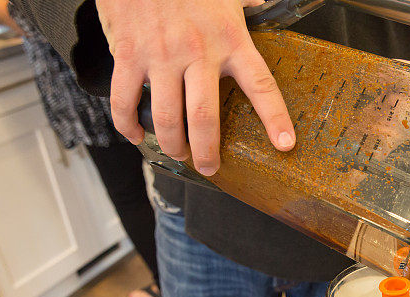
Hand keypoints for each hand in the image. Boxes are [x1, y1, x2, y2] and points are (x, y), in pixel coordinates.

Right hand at [95, 0, 294, 175]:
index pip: (261, 85)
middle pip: (204, 117)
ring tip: (178, 154)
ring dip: (172, 144)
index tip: (285, 144)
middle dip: (207, 152)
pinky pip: (124, 100)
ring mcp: (160, 55)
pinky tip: (136, 134)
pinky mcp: (128, 54)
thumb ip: (245, 4)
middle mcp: (198, 52)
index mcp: (230, 39)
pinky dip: (127, 125)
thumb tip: (261, 3)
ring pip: (166, 117)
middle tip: (210, 167)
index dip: (275, 119)